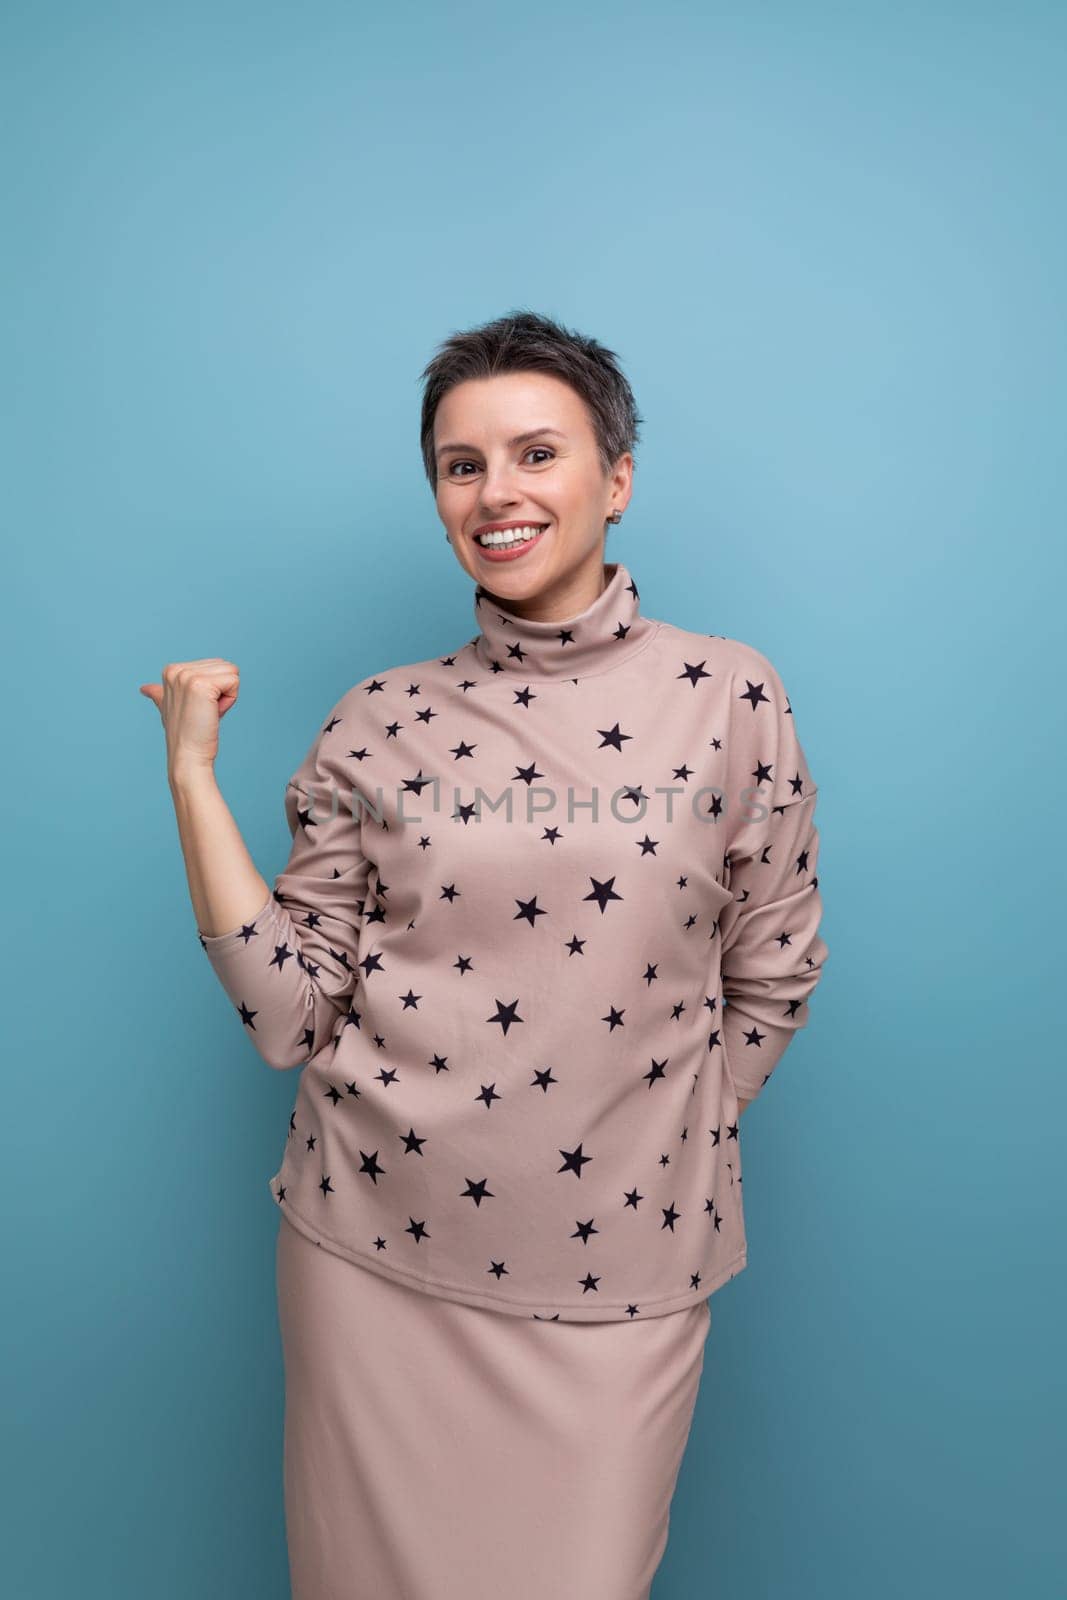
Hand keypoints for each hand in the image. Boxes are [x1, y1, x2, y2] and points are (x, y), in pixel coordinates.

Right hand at [139, 658, 239, 778]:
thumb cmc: (184, 734)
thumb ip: (160, 694)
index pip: (215, 665)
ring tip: (206, 712)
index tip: (198, 708)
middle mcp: (177, 670)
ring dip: (226, 696)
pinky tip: (212, 713)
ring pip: (232, 672)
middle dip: (222, 690)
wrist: (187, 755)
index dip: (215, 689)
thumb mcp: (169, 708)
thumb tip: (145, 688)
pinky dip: (230, 701)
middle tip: (204, 712)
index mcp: (170, 670)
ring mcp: (187, 676)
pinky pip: (234, 682)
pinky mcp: (201, 685)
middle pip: (225, 666)